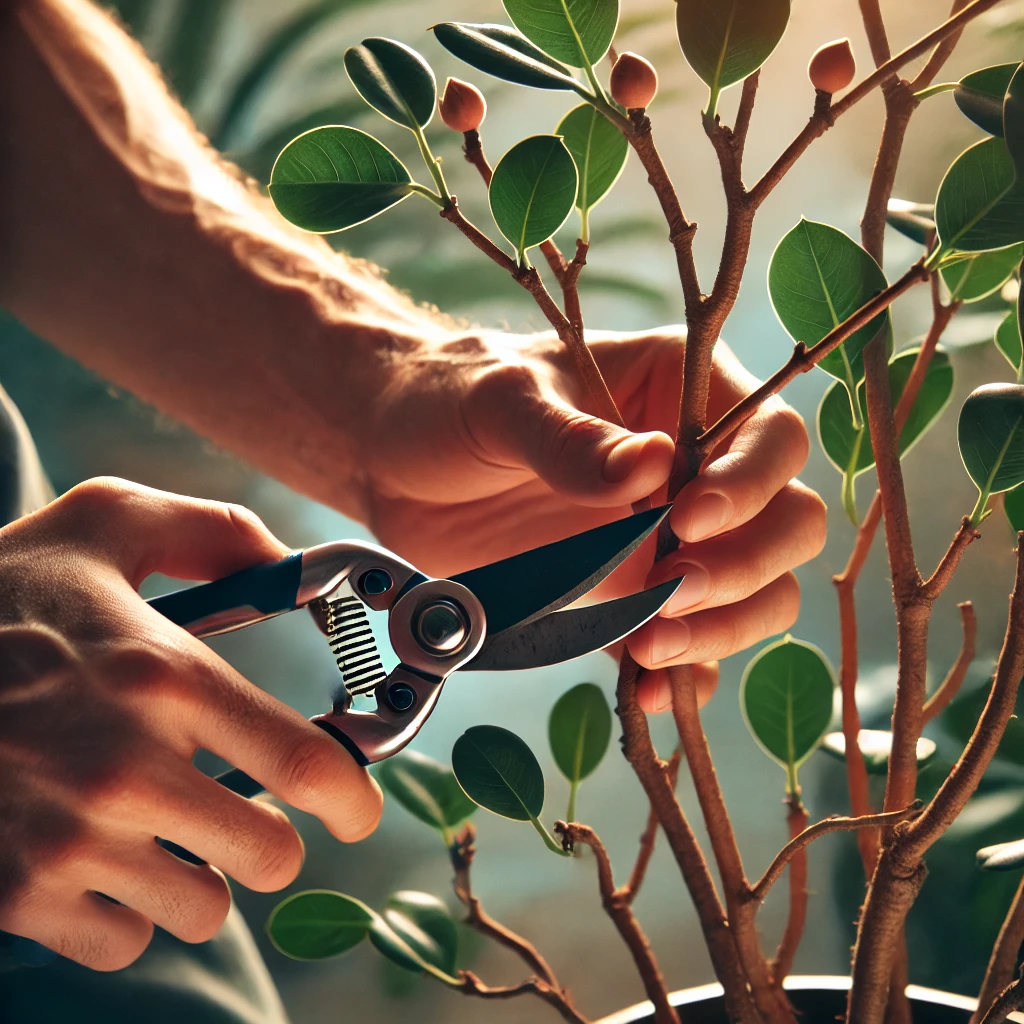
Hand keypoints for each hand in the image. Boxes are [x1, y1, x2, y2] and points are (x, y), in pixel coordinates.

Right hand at [0, 479, 381, 970]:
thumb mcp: (103, 526)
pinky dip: (127, 911)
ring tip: (166, 829)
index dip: (351, 797)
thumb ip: (212, 530)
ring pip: (203, 908)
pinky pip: (123, 942)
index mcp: (163, 676)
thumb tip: (290, 564)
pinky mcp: (19, 894)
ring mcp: (70, 839)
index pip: (302, 762)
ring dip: (201, 873)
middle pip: (269, 854)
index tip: (358, 808)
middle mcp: (125, 766)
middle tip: (250, 813)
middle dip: (276, 840)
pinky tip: (104, 857)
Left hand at [357, 328, 825, 711]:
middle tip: (674, 591)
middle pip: (787, 525)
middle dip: (747, 568)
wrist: (390, 457)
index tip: (685, 522)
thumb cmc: (447, 399)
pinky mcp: (626, 600)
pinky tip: (646, 693)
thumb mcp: (501, 401)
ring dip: (723, 630)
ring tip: (653, 646)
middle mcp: (691, 473)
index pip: (771, 438)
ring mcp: (664, 542)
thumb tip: (654, 467)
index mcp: (678, 395)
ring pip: (753, 595)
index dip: (751, 486)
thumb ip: (571, 439)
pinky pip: (685, 646)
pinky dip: (682, 676)